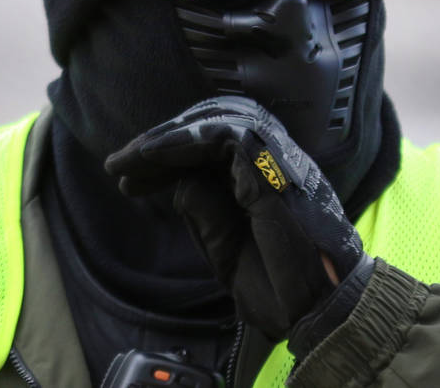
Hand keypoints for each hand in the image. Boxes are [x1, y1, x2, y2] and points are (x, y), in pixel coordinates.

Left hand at [105, 96, 365, 338]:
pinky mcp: (273, 170)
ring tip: (128, 160)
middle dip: (160, 145)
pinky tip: (151, 158)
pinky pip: (225, 138)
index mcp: (264, 182)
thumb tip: (180, 183)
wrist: (321, 313)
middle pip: (211, 130)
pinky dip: (183, 143)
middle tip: (119, 164)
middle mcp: (272, 165)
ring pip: (215, 125)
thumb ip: (207, 216)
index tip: (129, 181)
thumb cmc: (283, 289)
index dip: (167, 160)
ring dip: (165, 140)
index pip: (211, 152)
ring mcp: (276, 164)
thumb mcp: (228, 253)